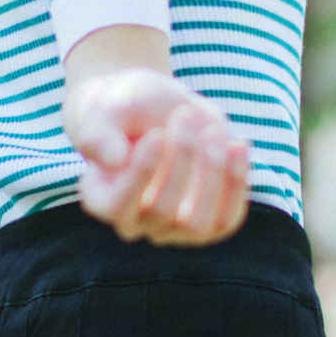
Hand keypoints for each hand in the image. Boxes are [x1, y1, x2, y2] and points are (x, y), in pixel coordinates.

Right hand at [64, 71, 250, 246]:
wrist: (160, 109)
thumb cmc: (127, 108)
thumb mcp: (109, 106)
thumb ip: (98, 131)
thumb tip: (113, 160)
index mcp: (101, 199)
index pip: (118, 205)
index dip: (141, 173)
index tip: (157, 133)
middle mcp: (134, 223)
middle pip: (161, 211)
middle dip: (180, 159)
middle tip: (185, 114)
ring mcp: (173, 230)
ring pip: (197, 225)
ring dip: (211, 174)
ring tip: (213, 130)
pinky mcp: (209, 224)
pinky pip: (227, 219)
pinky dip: (236, 181)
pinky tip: (237, 144)